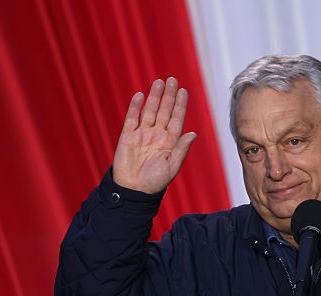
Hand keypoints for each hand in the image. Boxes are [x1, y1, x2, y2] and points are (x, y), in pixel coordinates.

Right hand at [112, 77, 196, 193]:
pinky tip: (140, 96)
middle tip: (173, 80)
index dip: (180, 105)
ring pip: (149, 111)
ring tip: (159, 82)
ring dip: (154, 97)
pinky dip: (135, 107)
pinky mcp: (128, 136)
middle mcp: (157, 135)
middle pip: (164, 111)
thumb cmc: (155, 182)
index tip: (184, 91)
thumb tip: (193, 133)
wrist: (133, 190)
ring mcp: (142, 134)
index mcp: (170, 142)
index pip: (176, 119)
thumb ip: (181, 149)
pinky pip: (132, 118)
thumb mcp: (172, 167)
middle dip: (169, 96)